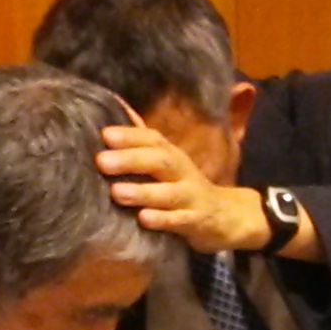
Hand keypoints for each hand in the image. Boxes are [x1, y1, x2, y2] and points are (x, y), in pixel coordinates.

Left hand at [97, 125, 261, 252]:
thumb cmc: (185, 187)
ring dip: (143, 192)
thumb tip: (117, 107)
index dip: (130, 136)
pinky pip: (181, 221)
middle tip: (101, 162)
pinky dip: (163, 219)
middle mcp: (183, 172)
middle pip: (161, 161)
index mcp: (172, 156)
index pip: (153, 140)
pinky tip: (143, 219)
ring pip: (169, 193)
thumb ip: (142, 140)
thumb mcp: (167, 163)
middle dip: (131, 160)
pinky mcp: (198, 222)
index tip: (105, 135)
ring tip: (116, 192)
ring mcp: (192, 197)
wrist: (229, 216)